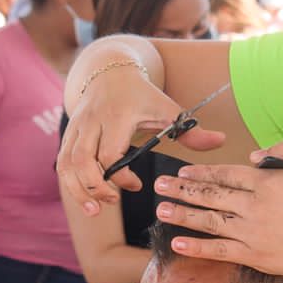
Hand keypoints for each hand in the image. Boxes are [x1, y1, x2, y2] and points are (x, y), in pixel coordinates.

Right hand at [57, 66, 225, 217]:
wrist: (109, 72)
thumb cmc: (142, 95)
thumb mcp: (167, 108)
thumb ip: (191, 130)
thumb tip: (220, 142)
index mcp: (117, 115)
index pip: (109, 153)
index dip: (121, 176)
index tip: (138, 185)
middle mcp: (92, 121)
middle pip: (81, 161)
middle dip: (93, 188)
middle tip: (110, 203)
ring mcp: (76, 127)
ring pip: (67, 164)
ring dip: (78, 190)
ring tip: (94, 210)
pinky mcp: (68, 134)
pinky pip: (62, 162)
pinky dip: (70, 183)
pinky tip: (85, 198)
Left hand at [151, 142, 282, 280]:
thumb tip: (255, 155)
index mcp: (267, 182)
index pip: (225, 174)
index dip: (201, 173)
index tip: (184, 172)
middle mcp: (254, 206)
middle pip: (210, 195)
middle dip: (182, 189)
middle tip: (160, 184)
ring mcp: (252, 232)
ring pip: (209, 220)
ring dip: (182, 214)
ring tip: (161, 210)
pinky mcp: (254, 256)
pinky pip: (219, 250)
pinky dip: (197, 247)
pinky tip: (178, 243)